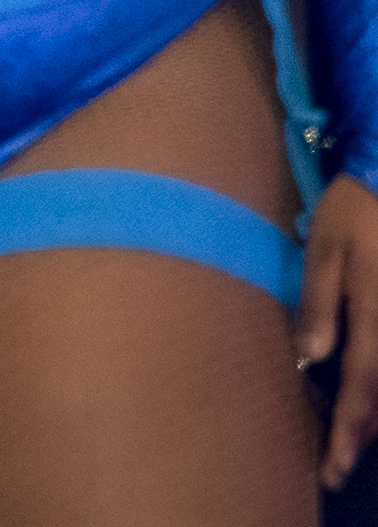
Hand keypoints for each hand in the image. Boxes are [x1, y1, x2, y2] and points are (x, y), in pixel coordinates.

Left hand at [298, 171, 377, 486]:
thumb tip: (312, 357)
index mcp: (376, 312)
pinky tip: (371, 405)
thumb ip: (320, 303)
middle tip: (335, 468)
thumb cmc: (353, 213)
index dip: (348, 428)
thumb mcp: (326, 250)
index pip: (362, 384)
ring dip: (376, 417)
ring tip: (351, 445)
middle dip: (361, 435)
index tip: (333, 464)